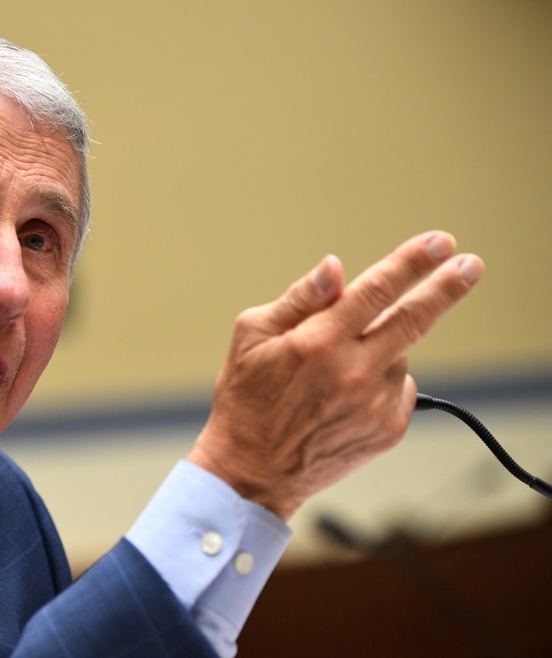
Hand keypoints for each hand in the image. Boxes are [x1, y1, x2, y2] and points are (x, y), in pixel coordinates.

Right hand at [187, 231, 483, 520]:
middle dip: (446, 287)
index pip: (376, 290)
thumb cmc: (245, 400)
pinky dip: (382, 380)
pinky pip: (400, 388)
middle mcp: (353, 373)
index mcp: (318, 343)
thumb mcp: (251, 337)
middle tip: (470, 264)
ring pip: (399, 354)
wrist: (252, 472)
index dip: (412, 262)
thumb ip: (300, 299)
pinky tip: (347, 395)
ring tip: (336, 371)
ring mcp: (375, 404)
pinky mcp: (387, 430)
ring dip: (382, 346)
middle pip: (414, 319)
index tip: (440, 243)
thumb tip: (336, 269)